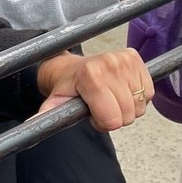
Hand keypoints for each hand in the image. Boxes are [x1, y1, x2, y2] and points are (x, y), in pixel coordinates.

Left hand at [36, 48, 152, 131]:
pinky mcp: (136, 58)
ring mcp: (125, 60)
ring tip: (110, 98)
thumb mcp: (56, 102)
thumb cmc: (69, 86)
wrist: (75, 66)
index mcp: (91, 76)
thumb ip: (48, 115)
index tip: (92, 113)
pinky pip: (148, 93)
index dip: (102, 122)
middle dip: (115, 117)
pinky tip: (122, 91)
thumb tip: (33, 124)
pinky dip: (138, 97)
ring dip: (127, 108)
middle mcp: (110, 64)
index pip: (112, 119)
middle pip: (127, 115)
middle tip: (101, 106)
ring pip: (139, 106)